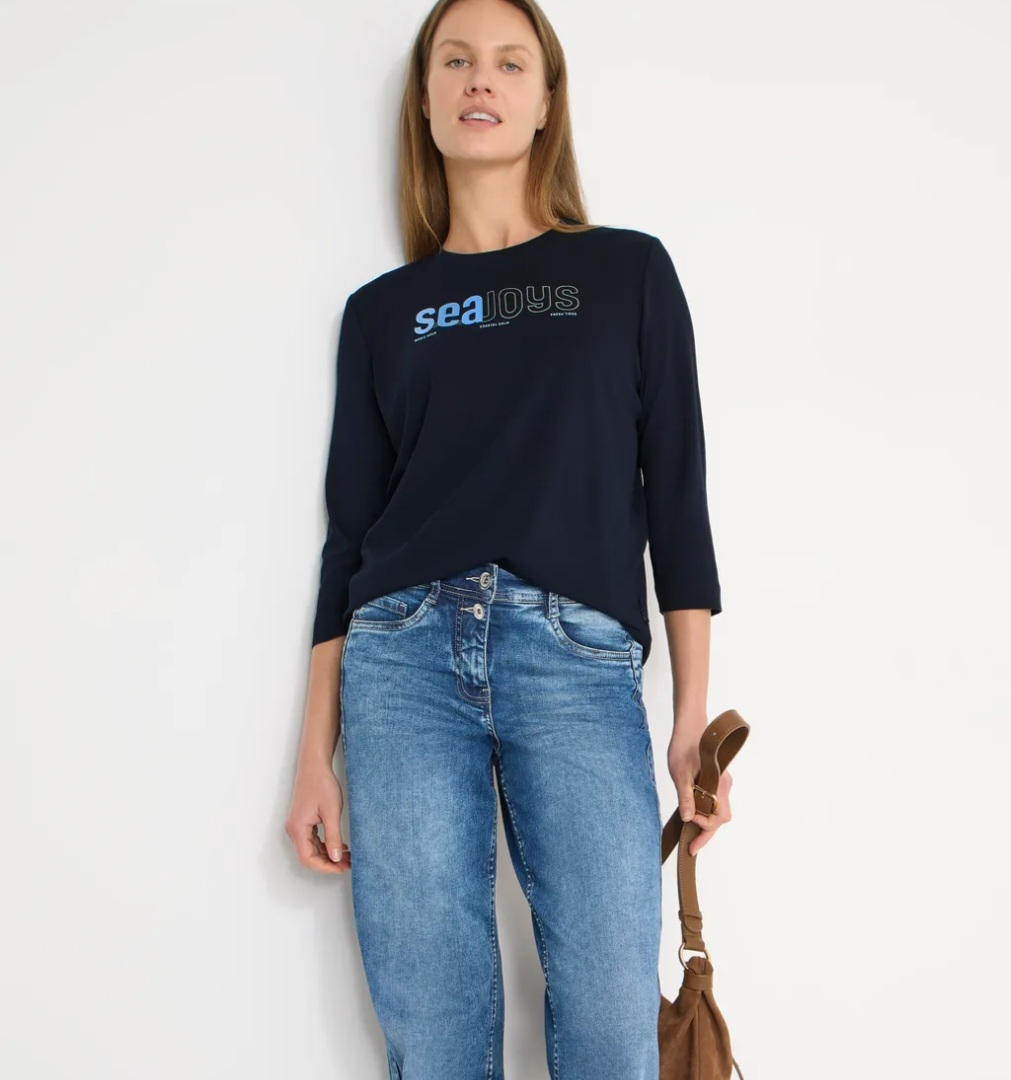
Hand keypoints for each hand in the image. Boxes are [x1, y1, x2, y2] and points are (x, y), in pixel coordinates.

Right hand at [285, 755, 350, 873]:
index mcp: (298, 829)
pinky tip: (339, 844)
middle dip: (329, 862)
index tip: (341, 868)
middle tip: (348, 863)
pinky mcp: (302, 821)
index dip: (325, 867)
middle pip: (309, 856)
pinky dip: (325, 845)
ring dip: (328, 854)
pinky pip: (312, 840)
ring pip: (311, 849)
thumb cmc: (321, 784)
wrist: (314, 765)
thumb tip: (336, 858)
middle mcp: (294, 830)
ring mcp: (297, 825)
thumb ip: (334, 837)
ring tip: (347, 855)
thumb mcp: (332, 812)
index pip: (308, 859)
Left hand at [668, 729, 733, 857]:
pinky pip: (715, 800)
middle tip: (690, 844)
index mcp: (719, 784)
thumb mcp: (680, 772)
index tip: (689, 840)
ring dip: (706, 820)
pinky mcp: (717, 778)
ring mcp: (723, 782)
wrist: (690, 725)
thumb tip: (687, 819)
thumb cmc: (684, 745)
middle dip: (707, 832)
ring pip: (719, 809)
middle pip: (721, 817)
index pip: (718, 818)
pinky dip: (706, 810)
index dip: (705, 833)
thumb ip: (685, 796)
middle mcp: (725, 785)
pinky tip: (693, 811)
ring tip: (689, 830)